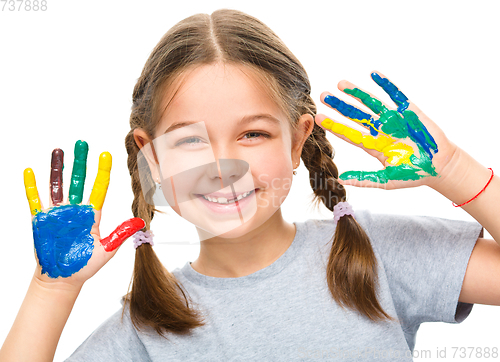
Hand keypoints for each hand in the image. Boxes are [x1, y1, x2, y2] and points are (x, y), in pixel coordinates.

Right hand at [23, 140, 144, 287]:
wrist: (63, 279)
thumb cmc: (85, 265)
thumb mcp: (107, 249)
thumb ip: (121, 234)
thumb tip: (141, 222)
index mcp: (91, 215)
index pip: (98, 188)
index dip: (102, 172)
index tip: (106, 155)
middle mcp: (75, 210)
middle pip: (78, 181)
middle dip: (81, 162)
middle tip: (83, 143)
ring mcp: (57, 214)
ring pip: (57, 185)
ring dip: (57, 169)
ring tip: (58, 150)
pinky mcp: (41, 221)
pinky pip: (35, 200)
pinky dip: (31, 186)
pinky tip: (30, 171)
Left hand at [315, 71, 457, 189]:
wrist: (440, 167)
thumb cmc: (414, 174)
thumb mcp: (386, 181)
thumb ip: (363, 180)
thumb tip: (339, 180)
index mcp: (372, 145)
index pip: (348, 133)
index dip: (333, 125)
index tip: (318, 117)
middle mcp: (379, 130)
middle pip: (355, 115)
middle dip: (339, 106)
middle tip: (323, 96)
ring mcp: (393, 119)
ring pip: (371, 103)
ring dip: (356, 93)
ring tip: (340, 84)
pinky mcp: (409, 111)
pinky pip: (395, 95)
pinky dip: (385, 84)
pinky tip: (373, 74)